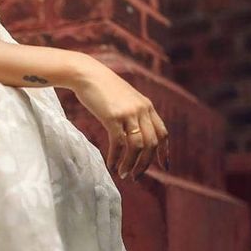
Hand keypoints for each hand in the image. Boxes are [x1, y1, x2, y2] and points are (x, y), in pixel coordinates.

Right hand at [73, 62, 168, 179]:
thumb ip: (134, 113)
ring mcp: (128, 113)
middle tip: (136, 176)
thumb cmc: (103, 88)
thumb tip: (135, 133)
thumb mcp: (125, 99)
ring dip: (130, 164)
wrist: (87, 74)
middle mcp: (142, 110)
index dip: (164, 152)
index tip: (164, 167)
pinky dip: (116, 157)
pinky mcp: (113, 117)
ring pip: (136, 146)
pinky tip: (111, 165)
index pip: (163, 133)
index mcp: (147, 106)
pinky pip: (119, 143)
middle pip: (151, 144)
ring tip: (123, 174)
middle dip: (144, 164)